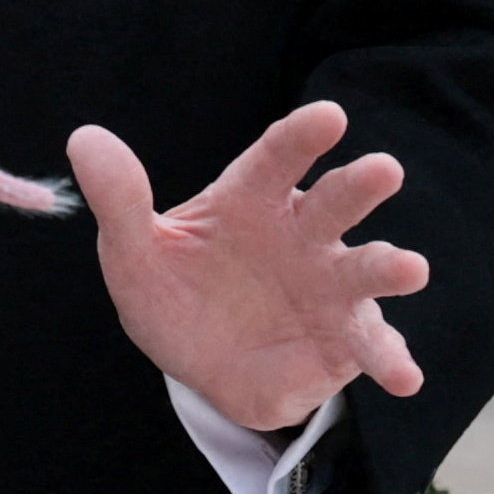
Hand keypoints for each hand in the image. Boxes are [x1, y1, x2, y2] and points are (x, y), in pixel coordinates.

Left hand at [69, 100, 430, 431]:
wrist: (196, 363)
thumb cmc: (172, 289)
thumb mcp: (133, 250)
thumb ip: (117, 198)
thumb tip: (84, 138)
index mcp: (251, 200)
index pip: (275, 159)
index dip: (300, 137)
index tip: (329, 116)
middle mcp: (301, 235)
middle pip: (332, 203)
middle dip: (358, 186)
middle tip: (383, 169)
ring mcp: (328, 288)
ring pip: (363, 271)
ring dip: (388, 267)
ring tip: (409, 268)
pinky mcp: (342, 342)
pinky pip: (371, 349)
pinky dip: (391, 361)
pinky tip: (404, 378)